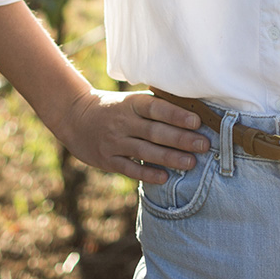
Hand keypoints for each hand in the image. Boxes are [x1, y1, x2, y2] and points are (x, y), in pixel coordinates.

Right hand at [51, 88, 209, 184]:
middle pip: (155, 131)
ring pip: (145, 151)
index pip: (156, 108)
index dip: (176, 115)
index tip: (197, 122)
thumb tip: (189, 112)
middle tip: (203, 145)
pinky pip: (130, 168)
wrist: (75, 117)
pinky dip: (147, 174)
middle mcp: (123, 122)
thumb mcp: (129, 100)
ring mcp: (114, 142)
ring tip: (191, 163)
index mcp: (131, 103)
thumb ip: (153, 107)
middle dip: (181, 139)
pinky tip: (164, 178)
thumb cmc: (113, 108)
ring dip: (170, 158)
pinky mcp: (108, 160)